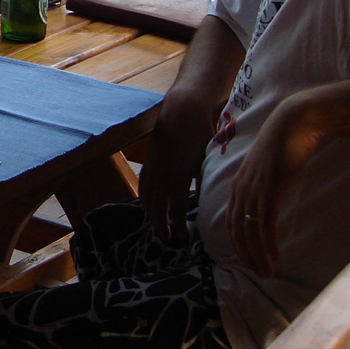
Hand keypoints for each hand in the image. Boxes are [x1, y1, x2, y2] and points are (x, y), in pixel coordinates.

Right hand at [137, 93, 215, 243]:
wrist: (182, 110)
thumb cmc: (201, 133)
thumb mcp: (207, 160)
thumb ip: (203, 182)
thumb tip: (204, 202)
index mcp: (179, 176)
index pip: (175, 209)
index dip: (178, 225)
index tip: (183, 237)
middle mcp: (162, 174)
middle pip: (157, 208)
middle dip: (161, 225)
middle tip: (168, 238)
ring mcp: (153, 167)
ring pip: (146, 198)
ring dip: (150, 214)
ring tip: (157, 225)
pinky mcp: (148, 161)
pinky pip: (142, 185)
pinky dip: (144, 198)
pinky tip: (148, 205)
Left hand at [226, 94, 324, 277]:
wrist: (293, 125)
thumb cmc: (284, 146)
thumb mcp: (268, 171)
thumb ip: (264, 187)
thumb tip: (268, 203)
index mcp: (238, 185)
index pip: (231, 221)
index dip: (238, 243)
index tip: (248, 260)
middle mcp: (240, 189)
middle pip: (237, 231)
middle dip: (246, 255)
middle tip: (259, 274)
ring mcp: (253, 190)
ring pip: (250, 231)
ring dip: (258, 255)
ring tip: (267, 272)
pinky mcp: (268, 190)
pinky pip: (264, 224)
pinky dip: (268, 243)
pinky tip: (275, 256)